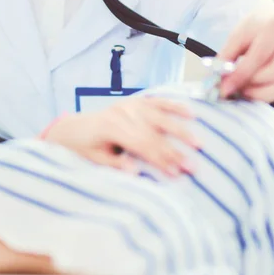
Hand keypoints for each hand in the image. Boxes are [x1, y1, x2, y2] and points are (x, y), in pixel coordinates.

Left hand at [45, 97, 199, 176]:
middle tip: (193, 166)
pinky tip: (191, 113)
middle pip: (154, 133)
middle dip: (174, 151)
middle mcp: (123, 112)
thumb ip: (116, 164)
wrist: (75, 128)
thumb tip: (136, 172)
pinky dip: (175, 106)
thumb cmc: (86, 148)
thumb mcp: (96, 159)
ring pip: (160, 117)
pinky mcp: (136, 100)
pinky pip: (158, 102)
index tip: (176, 173)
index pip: (141, 145)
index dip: (159, 159)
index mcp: (111, 127)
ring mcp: (131, 104)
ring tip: (199, 143)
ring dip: (181, 130)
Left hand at [219, 8, 273, 102]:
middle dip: (253, 84)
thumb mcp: (238, 35)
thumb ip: (227, 55)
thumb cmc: (255, 29)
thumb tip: (218, 78)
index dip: (241, 74)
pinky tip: (256, 92)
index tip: (225, 87)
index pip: (259, 54)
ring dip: (262, 92)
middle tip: (236, 88)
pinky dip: (271, 94)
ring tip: (244, 90)